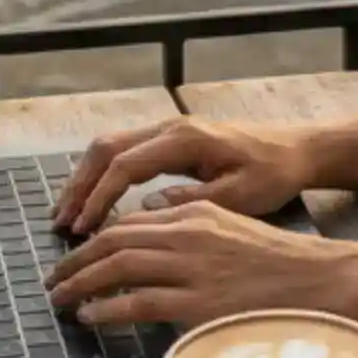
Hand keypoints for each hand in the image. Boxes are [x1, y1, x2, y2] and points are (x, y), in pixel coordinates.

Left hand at [47, 202, 357, 328]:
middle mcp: (191, 234)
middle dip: (76, 261)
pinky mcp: (201, 302)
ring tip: (61, 300)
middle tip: (54, 281)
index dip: (94, 240)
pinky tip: (90, 316)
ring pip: (119, 268)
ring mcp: (195, 268)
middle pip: (115, 240)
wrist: (327, 282)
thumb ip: (195, 234)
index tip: (74, 259)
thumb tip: (154, 248)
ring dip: (82, 284)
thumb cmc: (286, 267)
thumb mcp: (235, 233)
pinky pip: (138, 303)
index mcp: (198, 215)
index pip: (129, 222)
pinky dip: (107, 308)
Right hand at [54, 117, 315, 233]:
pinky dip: (102, 174)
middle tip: (61, 224)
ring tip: (68, 216)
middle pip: (106, 149)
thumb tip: (146, 210)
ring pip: (110, 147)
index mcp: (185, 139)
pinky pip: (124, 151)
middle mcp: (169, 127)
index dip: (99, 198)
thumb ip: (193, 202)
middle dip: (79, 186)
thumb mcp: (240, 196)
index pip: (125, 165)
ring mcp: (168, 129)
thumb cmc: (273, 174)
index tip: (83, 230)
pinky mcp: (170, 138)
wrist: (296, 149)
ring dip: (85, 179)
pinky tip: (94, 201)